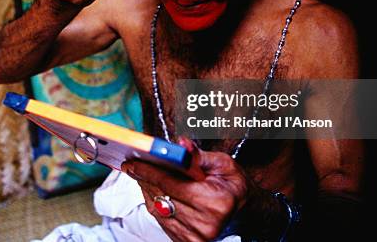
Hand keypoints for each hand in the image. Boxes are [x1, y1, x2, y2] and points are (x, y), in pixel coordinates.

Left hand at [121, 137, 255, 241]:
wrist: (244, 213)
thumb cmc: (233, 186)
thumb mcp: (222, 164)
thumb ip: (198, 155)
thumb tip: (181, 144)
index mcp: (214, 202)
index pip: (171, 183)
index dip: (149, 171)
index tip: (133, 162)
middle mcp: (204, 223)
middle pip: (161, 196)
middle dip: (144, 178)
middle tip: (132, 165)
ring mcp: (195, 235)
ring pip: (158, 208)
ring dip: (146, 190)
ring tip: (140, 174)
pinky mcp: (187, 241)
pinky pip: (161, 219)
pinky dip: (154, 202)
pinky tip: (152, 189)